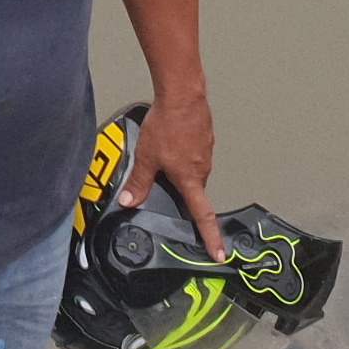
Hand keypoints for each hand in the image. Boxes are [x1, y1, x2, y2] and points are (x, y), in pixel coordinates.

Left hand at [118, 88, 220, 252]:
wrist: (182, 96)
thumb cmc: (168, 124)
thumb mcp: (146, 157)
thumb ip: (139, 182)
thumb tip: (130, 199)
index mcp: (190, 179)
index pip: (203, 216)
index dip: (211, 237)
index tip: (218, 252)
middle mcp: (202, 168)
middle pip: (194, 189)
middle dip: (181, 187)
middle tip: (167, 177)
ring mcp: (206, 152)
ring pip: (193, 168)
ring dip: (181, 166)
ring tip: (165, 151)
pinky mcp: (206, 138)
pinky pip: (195, 151)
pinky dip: (184, 150)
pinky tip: (173, 139)